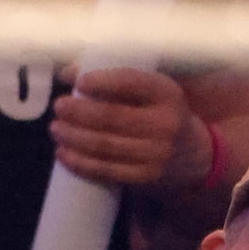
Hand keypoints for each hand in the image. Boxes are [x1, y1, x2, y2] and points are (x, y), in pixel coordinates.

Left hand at [50, 67, 207, 191]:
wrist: (193, 154)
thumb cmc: (158, 111)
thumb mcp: (147, 90)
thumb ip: (110, 77)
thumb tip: (66, 73)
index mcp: (167, 93)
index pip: (131, 83)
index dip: (102, 82)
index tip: (79, 83)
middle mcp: (166, 123)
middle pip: (111, 117)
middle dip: (78, 112)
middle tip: (58, 106)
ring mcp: (157, 154)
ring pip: (104, 145)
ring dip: (72, 137)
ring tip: (55, 128)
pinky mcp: (146, 177)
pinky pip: (106, 170)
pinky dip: (80, 162)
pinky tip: (63, 153)